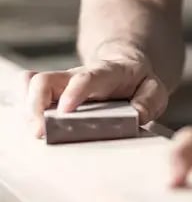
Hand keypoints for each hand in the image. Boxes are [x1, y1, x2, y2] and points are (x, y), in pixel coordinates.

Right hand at [20, 54, 167, 137]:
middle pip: (46, 80)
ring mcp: (65, 84)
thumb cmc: (137, 81)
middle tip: (40, 132)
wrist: (125, 68)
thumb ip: (149, 101)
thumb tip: (136, 116)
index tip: (65, 111)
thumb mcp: (153, 89)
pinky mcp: (57, 93)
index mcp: (107, 73)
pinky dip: (27, 108)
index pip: (87, 77)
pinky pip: (34, 95)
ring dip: (29, 111)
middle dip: (36, 105)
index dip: (74, 92)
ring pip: (34, 88)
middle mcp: (79, 76)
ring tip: (37, 133)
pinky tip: (34, 123)